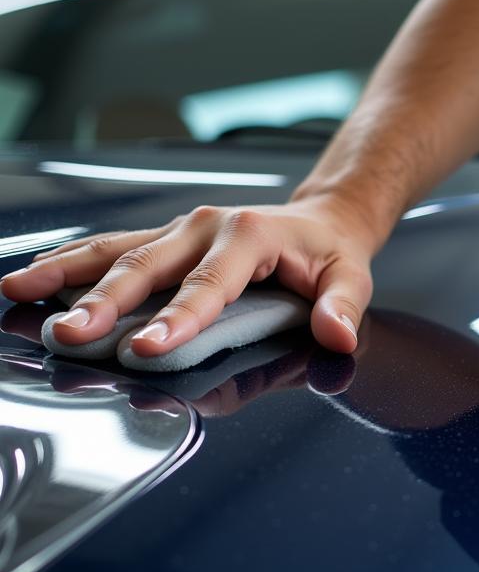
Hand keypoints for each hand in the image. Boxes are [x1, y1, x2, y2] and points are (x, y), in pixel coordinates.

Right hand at [0, 192, 376, 355]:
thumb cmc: (331, 255)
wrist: (322, 220)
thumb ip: (343, 307)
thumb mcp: (351, 279)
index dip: (177, 320)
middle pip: (146, 266)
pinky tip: (35, 279)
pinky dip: (71, 263)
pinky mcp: (165, 239)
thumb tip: (337, 336)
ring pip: (115, 250)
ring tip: (17, 293)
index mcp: (249, 236)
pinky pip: (112, 248)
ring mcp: (180, 229)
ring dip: (66, 274)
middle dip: (104, 304)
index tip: (145, 350)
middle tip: (69, 337)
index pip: (208, 286)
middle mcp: (205, 226)